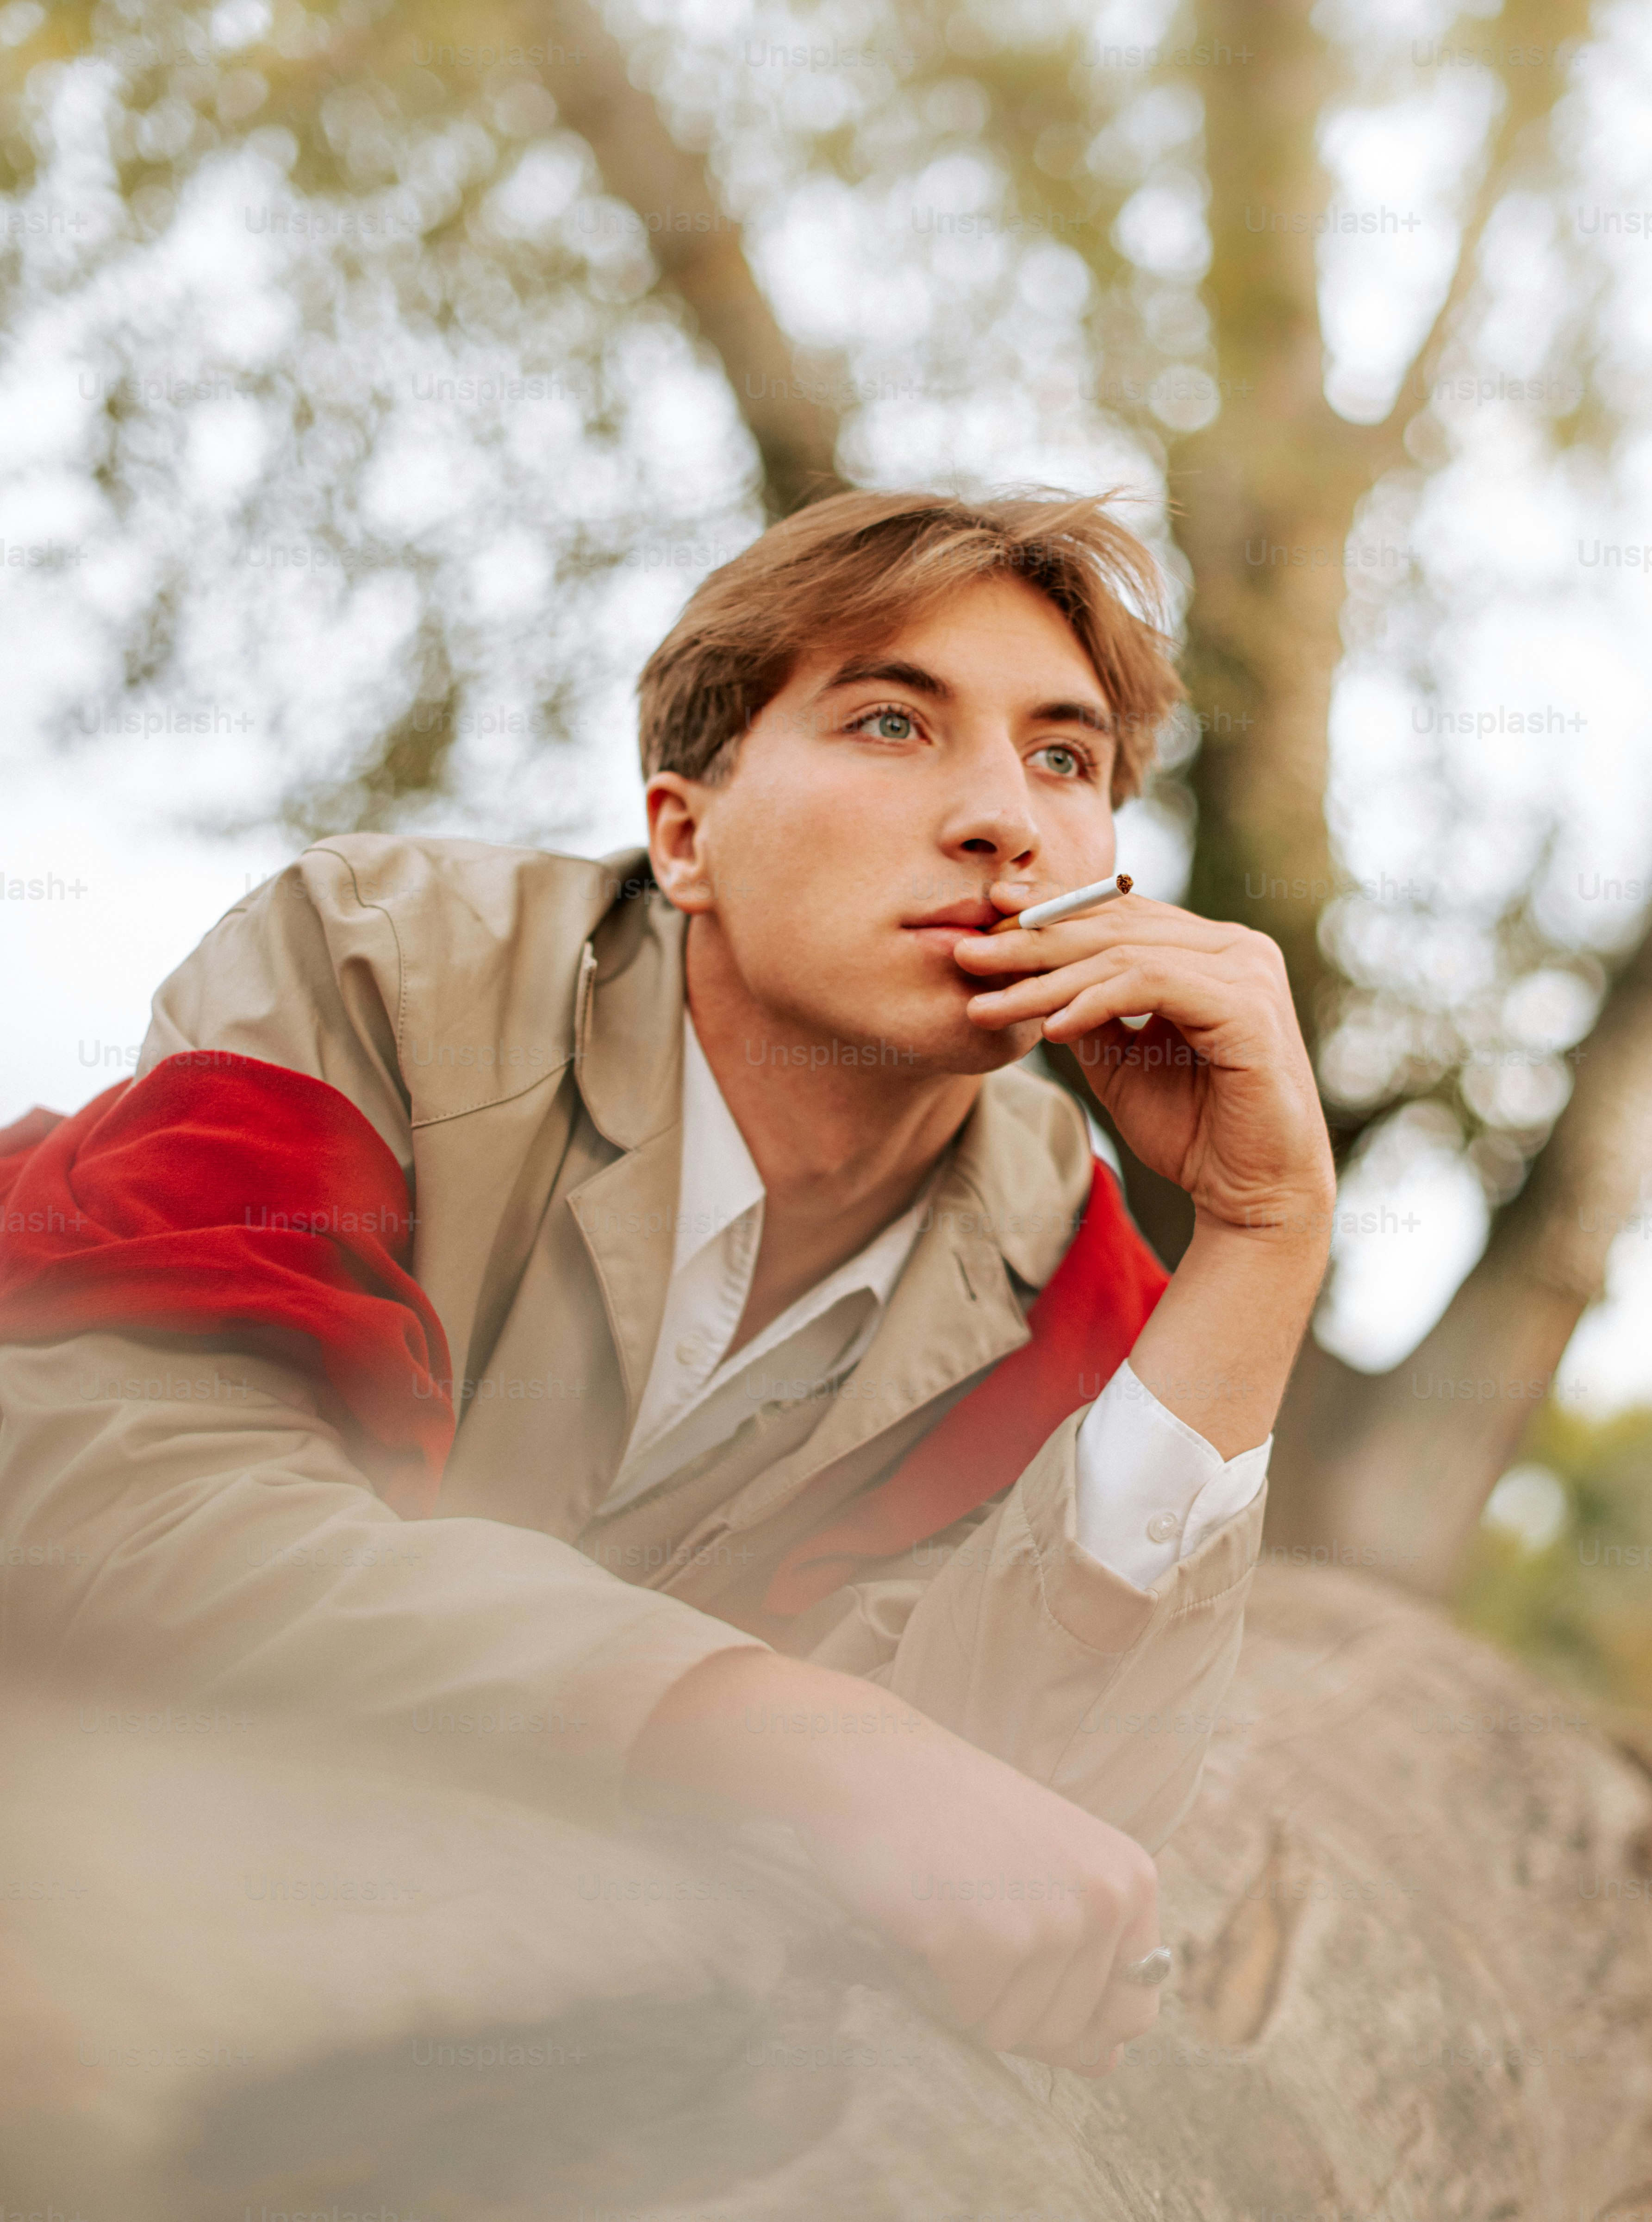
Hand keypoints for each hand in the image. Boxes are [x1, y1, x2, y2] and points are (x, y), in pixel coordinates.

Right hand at [626, 1648, 1161, 2075]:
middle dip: (1003, 1999)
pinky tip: (916, 1916)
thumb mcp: (1041, 1874)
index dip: (1073, 2021)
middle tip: (964, 1918)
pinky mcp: (985, 1942)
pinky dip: (925, 1982)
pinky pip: (959, 2015)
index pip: (1132, 2012)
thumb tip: (1106, 2063)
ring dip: (961, 1991)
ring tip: (942, 1909)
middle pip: (1064, 2032)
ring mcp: (1049, 1921)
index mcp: (1130, 1879)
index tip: (1021, 1973)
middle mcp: (1105, 1899)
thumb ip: (1081, 1967)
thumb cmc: (949, 1816)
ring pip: (1007, 2031)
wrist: (868, 1758)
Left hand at [953, 890, 1333, 1239]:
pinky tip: (1049, 1027)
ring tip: (988, 1004)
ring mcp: (1247, 972)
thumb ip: (1087, 1009)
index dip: (1051, 908)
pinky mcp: (1247, 1009)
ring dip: (1046, 980)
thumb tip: (1027, 970)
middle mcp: (1236, 947)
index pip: (1120, 913)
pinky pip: (1151, 985)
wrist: (1251, 1193)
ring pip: (1124, 955)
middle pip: (1115, 927)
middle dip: (1032, 940)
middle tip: (967, 954)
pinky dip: (1094, 1001)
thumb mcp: (1119, 1059)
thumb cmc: (1193, 1129)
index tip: (989, 911)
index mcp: (1212, 949)